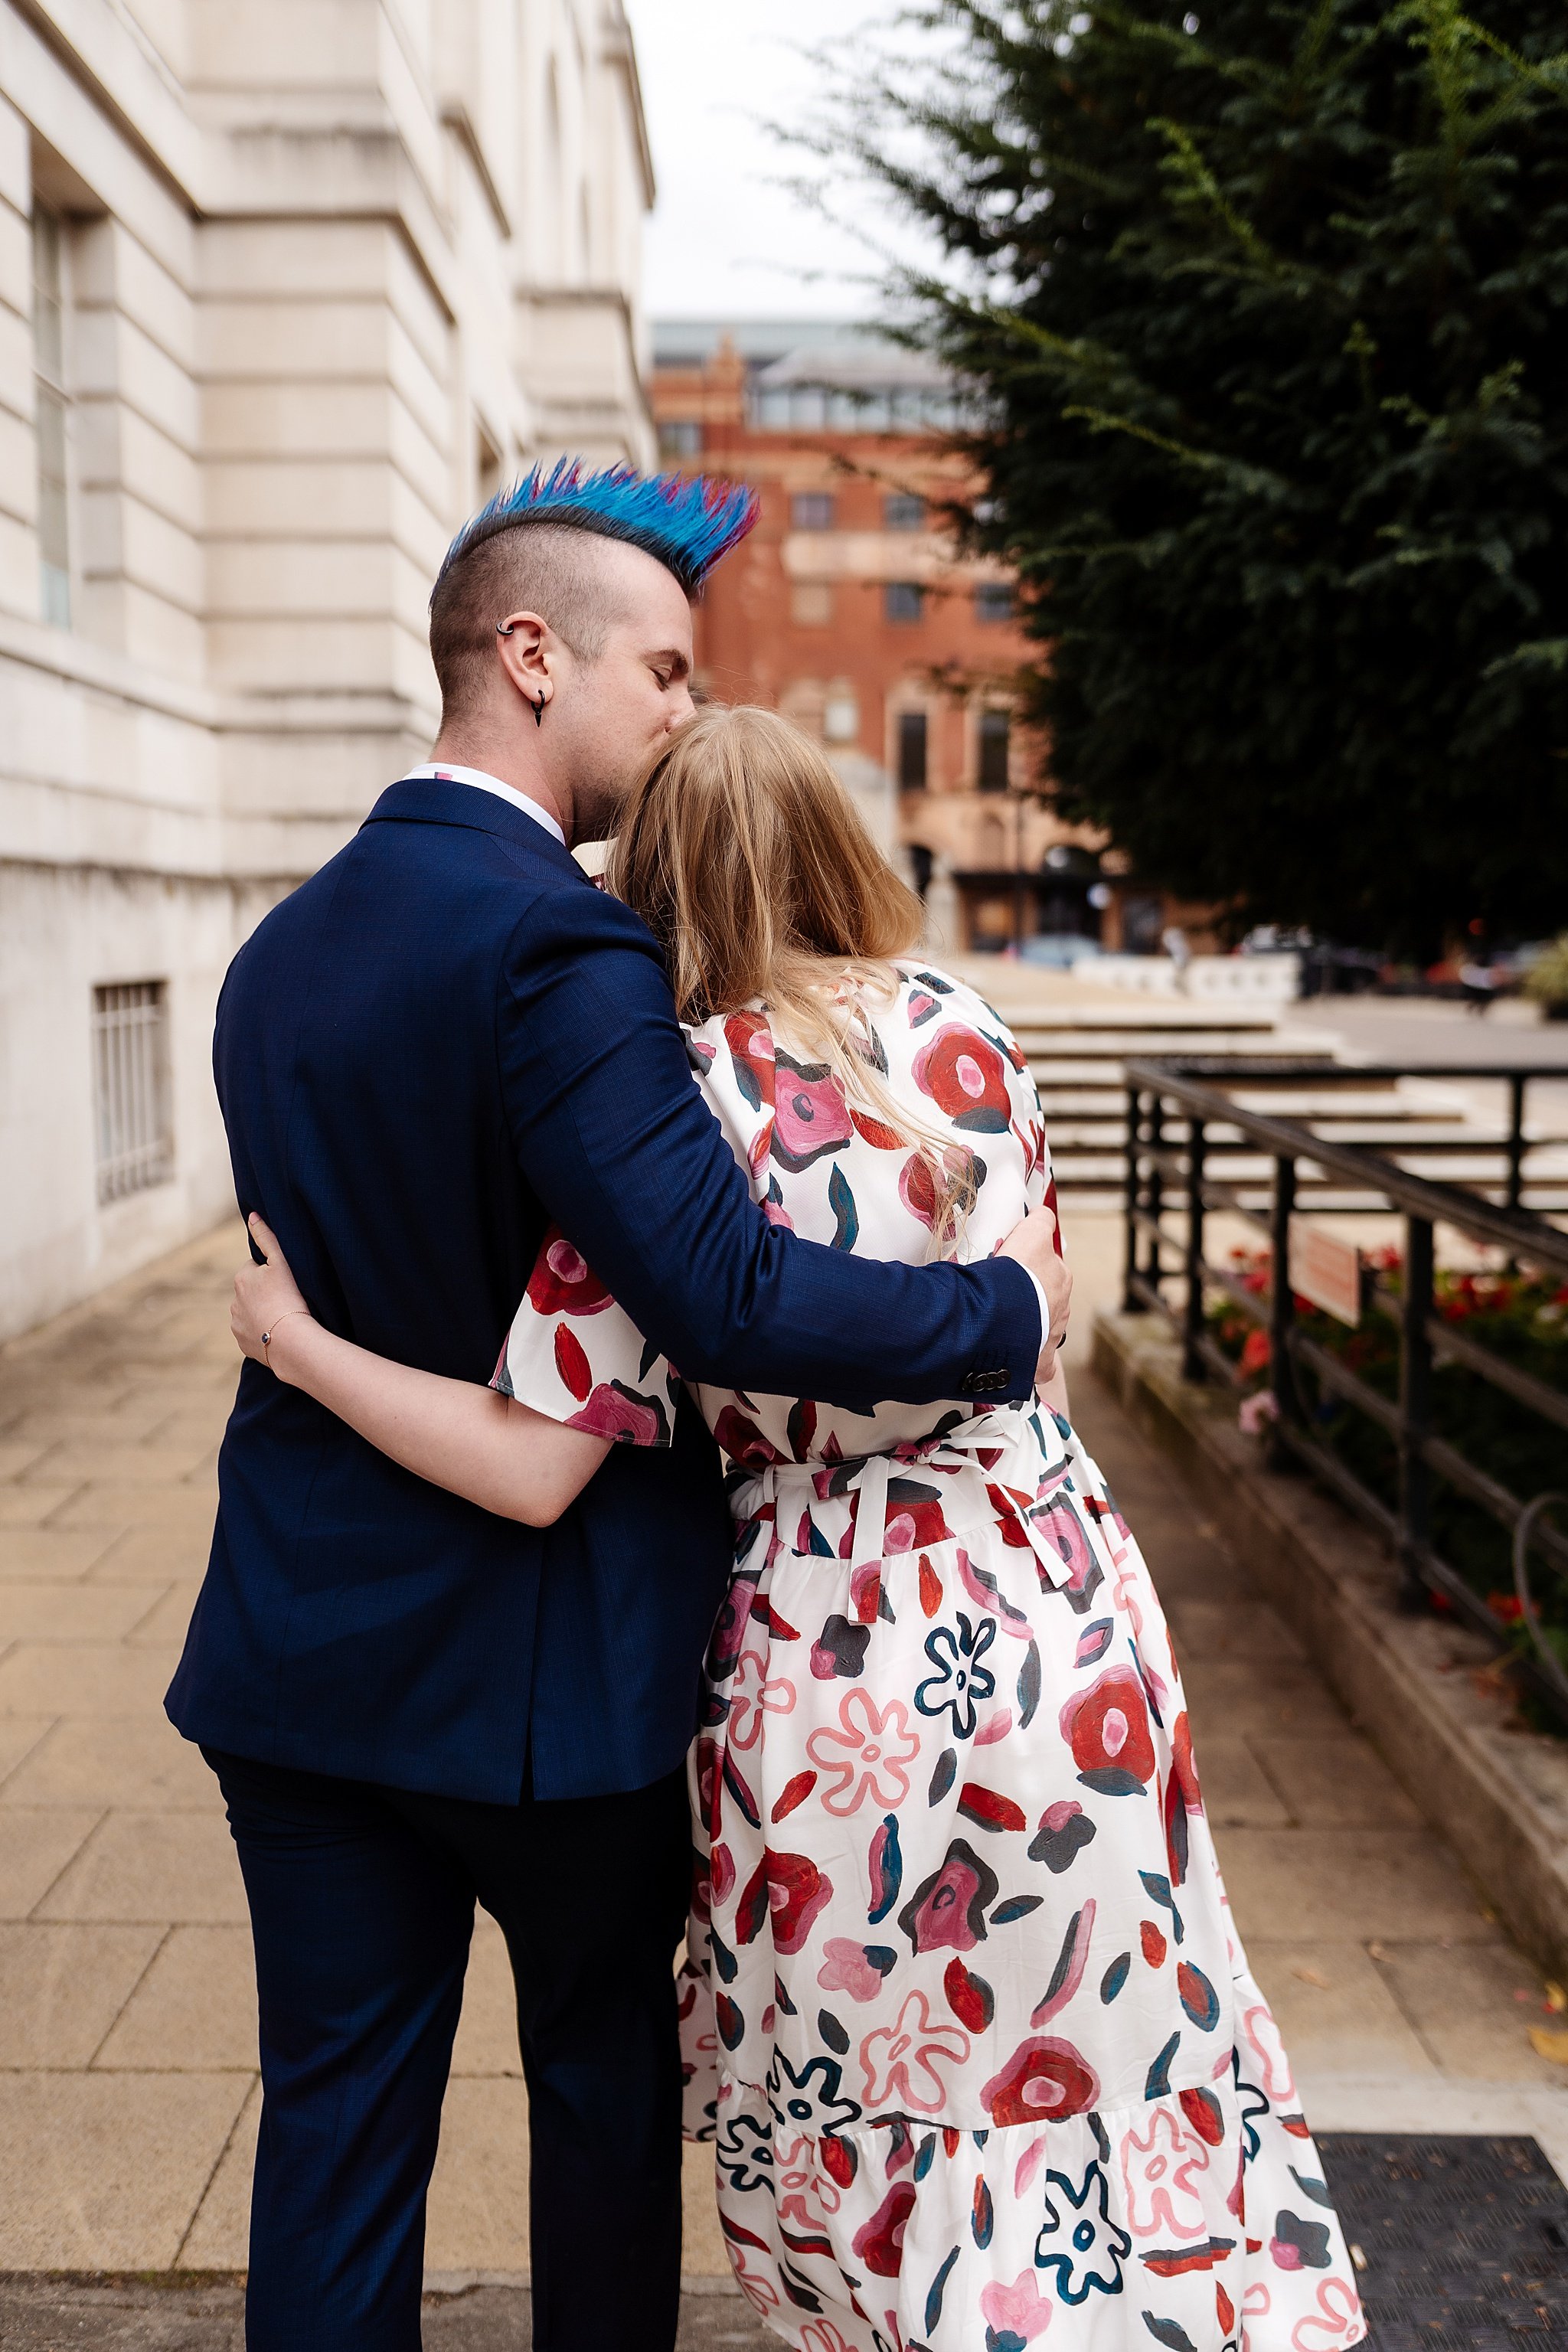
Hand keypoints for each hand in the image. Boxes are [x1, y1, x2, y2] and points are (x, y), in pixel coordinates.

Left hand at [231, 1214, 311, 1369]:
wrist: (290, 1340)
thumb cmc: (289, 1298)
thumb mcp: (281, 1262)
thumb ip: (266, 1237)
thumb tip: (252, 1215)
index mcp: (241, 1277)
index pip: (255, 1269)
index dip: (272, 1275)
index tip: (285, 1283)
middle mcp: (233, 1301)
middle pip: (252, 1292)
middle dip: (264, 1294)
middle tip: (286, 1300)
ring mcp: (236, 1323)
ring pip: (251, 1312)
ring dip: (262, 1313)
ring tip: (282, 1318)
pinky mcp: (242, 1342)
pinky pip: (252, 1333)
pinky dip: (262, 1332)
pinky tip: (277, 1332)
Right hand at [998, 1203, 1072, 1387]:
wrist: (1003, 1314)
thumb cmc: (1015, 1272)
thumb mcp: (1031, 1233)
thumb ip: (1040, 1221)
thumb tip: (1044, 1211)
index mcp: (1060, 1277)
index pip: (1049, 1267)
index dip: (1028, 1266)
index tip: (1011, 1267)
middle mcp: (1062, 1306)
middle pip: (1045, 1299)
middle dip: (1029, 1297)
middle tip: (1001, 1294)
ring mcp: (1051, 1335)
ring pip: (1040, 1328)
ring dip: (1026, 1325)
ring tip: (999, 1321)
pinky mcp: (1041, 1361)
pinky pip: (1038, 1363)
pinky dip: (1029, 1361)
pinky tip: (1013, 1356)